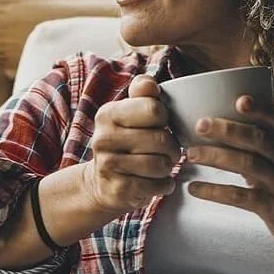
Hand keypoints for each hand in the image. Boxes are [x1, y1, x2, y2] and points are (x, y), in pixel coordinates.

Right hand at [82, 75, 181, 214]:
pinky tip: (157, 182)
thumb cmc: (126, 142)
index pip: (154, 109)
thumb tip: (150, 84)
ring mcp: (108, 165)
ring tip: (161, 166)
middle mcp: (103, 138)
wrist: (101, 181)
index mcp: (108, 114)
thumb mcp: (130, 114)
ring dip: (168, 167)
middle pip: (161, 139)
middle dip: (172, 147)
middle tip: (168, 151)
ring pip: (160, 164)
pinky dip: (164, 185)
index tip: (159, 125)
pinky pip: (156, 186)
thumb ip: (143, 94)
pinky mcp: (118, 189)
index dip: (165, 119)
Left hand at [186, 95, 273, 263]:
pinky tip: (193, 189)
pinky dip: (214, 191)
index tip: (240, 100)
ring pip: (249, 165)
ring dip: (216, 157)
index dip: (261, 109)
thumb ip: (255, 144)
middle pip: (259, 140)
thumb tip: (210, 123)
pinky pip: (241, 197)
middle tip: (200, 125)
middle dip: (228, 130)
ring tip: (190, 154)